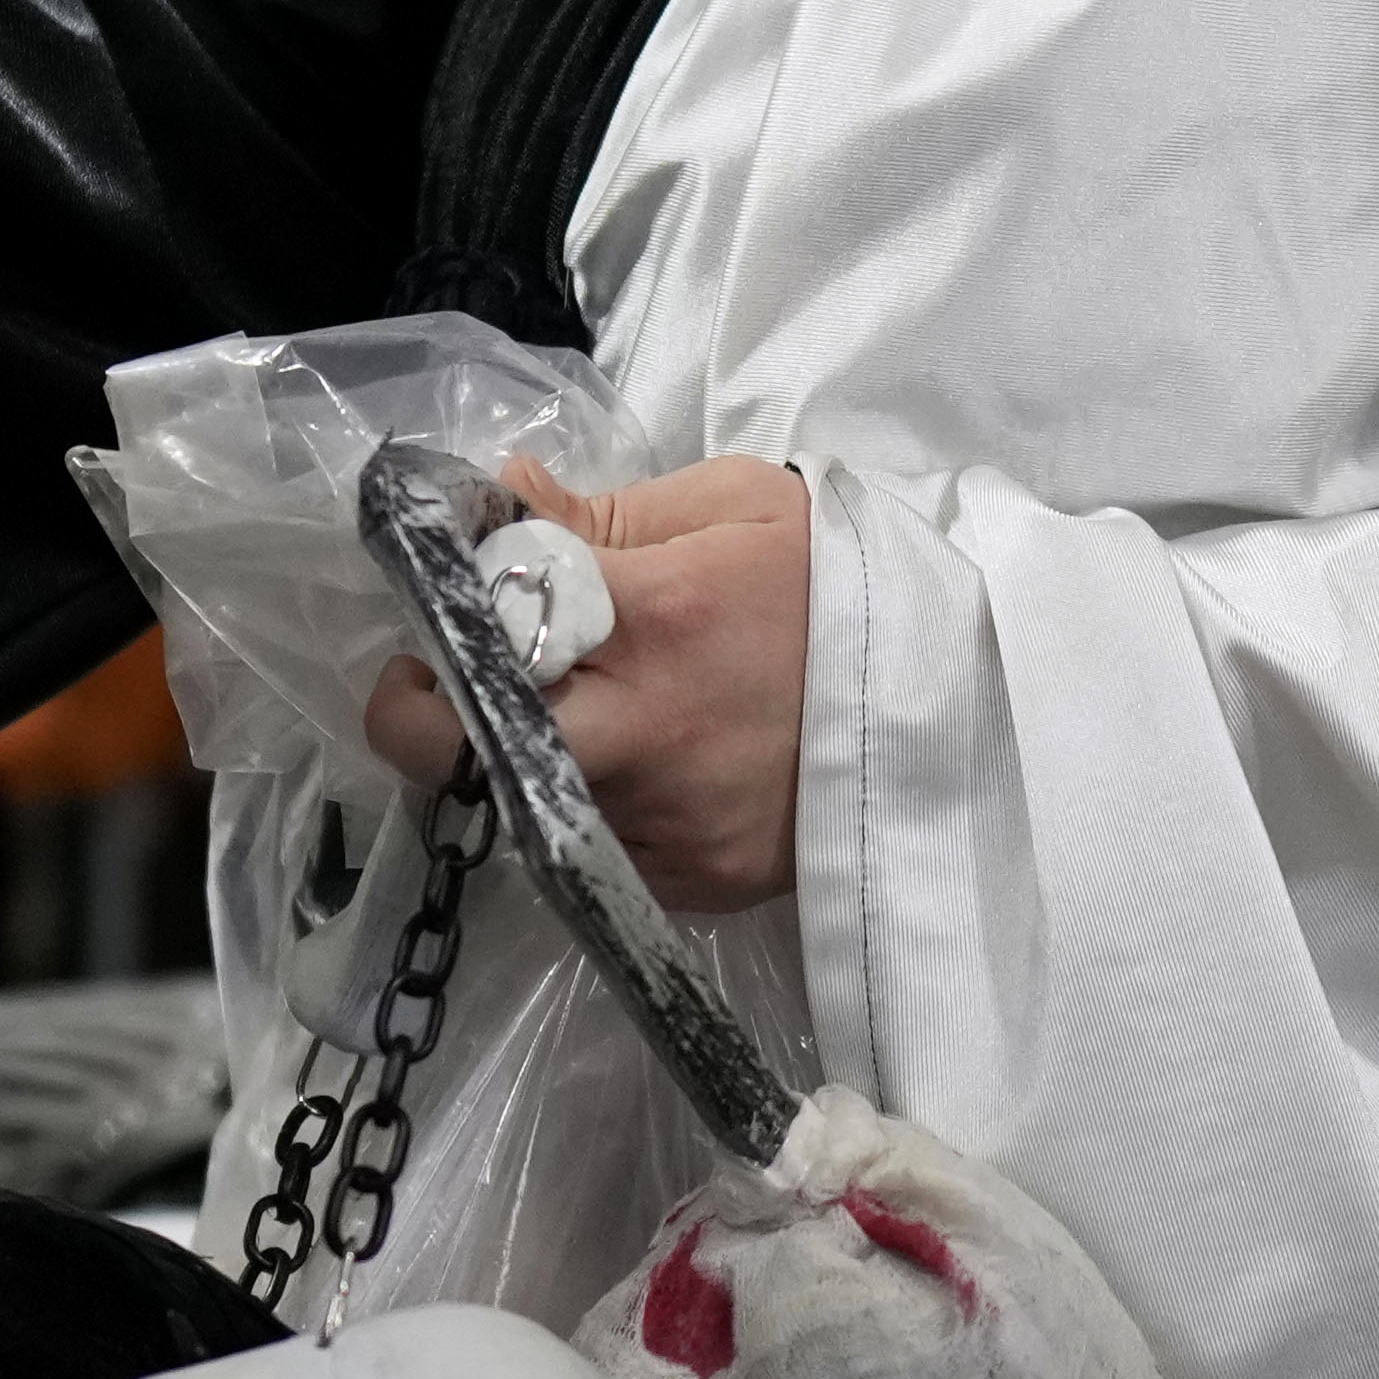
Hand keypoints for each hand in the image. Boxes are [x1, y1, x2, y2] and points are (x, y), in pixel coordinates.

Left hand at [362, 457, 811, 916]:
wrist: (957, 697)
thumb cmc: (835, 584)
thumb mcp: (736, 507)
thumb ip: (606, 508)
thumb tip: (495, 494)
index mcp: (657, 616)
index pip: (489, 620)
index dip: (436, 617)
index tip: (429, 611)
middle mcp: (649, 732)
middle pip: (465, 752)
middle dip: (420, 724)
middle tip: (428, 693)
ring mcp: (668, 822)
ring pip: (523, 809)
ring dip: (512, 767)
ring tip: (560, 722)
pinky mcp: (693, 884)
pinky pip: (593, 855)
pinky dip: (587, 815)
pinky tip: (631, 773)